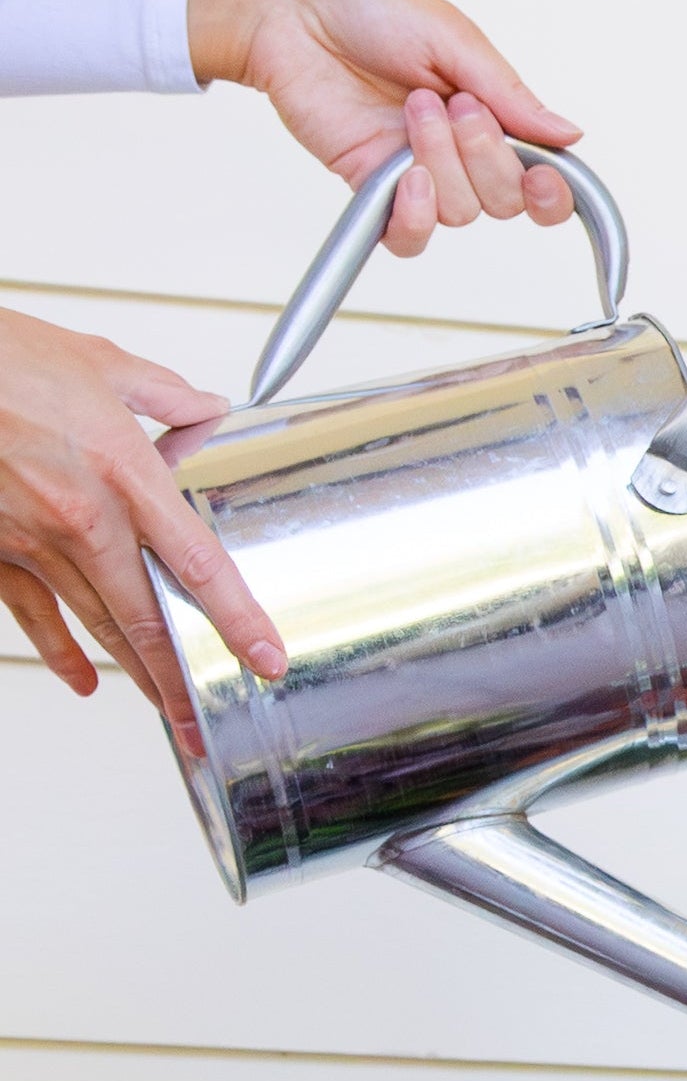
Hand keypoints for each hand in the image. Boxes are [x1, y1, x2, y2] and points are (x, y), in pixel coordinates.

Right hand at [0, 305, 285, 711]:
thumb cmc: (0, 357)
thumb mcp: (97, 361)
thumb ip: (163, 393)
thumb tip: (207, 408)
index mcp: (124, 472)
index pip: (199, 564)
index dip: (238, 619)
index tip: (266, 659)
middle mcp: (83, 517)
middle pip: (148, 617)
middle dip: (182, 680)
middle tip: (208, 722)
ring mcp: (34, 538)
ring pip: (99, 625)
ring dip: (136, 676)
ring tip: (169, 715)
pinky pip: (31, 613)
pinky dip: (59, 651)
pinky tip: (83, 679)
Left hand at [186, 0, 582, 256]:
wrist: (288, 9)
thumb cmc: (363, 6)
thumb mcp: (452, 36)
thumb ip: (511, 92)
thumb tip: (570, 134)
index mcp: (491, 118)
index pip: (541, 183)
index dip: (552, 195)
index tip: (543, 177)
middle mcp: (460, 154)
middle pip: (505, 202)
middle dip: (485, 155)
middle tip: (450, 103)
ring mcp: (418, 174)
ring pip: (461, 211)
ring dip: (439, 159)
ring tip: (410, 106)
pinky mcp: (375, 188)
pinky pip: (410, 238)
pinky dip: (414, 217)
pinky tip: (405, 178)